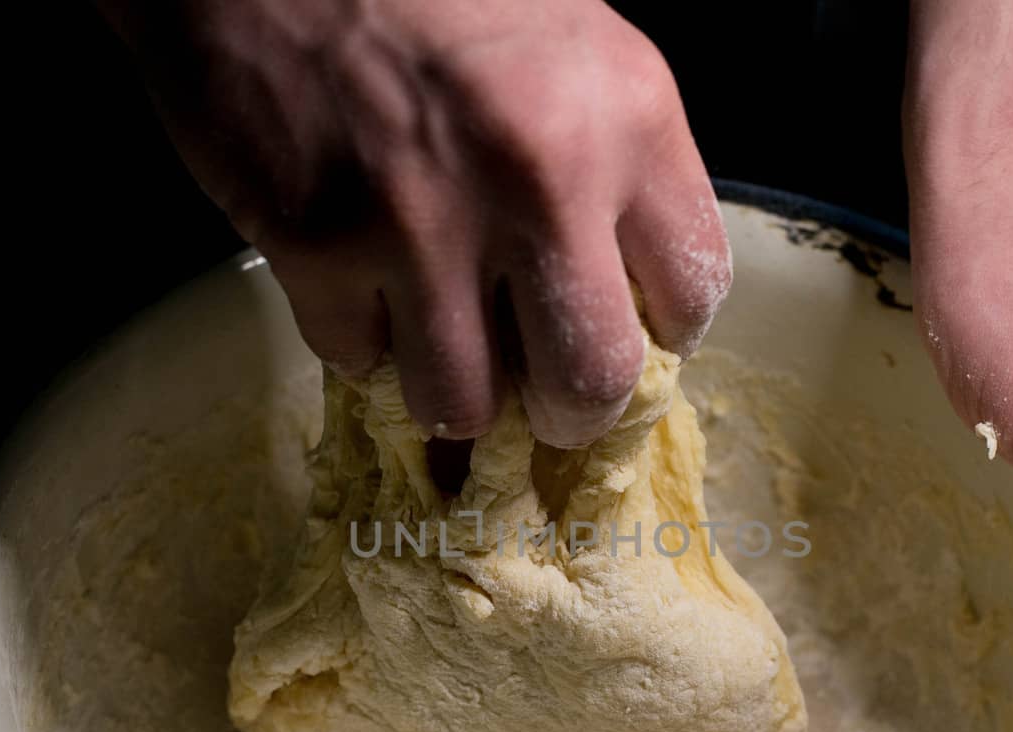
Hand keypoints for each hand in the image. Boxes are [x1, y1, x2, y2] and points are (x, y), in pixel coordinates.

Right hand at [101, 0, 729, 446]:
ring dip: (451, 385)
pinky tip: (351, 273)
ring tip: (432, 329)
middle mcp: (541, 175)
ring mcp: (425, 221)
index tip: (622, 336)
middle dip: (563, 407)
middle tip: (535, 388)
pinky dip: (356, 335)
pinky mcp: (319, 247)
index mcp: (627, 113)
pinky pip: (356, 359)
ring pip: (465, 402)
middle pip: (590, 380)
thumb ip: (611, 163)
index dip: (656, 337)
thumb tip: (614, 295)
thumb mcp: (572, 42)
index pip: (693, 290)